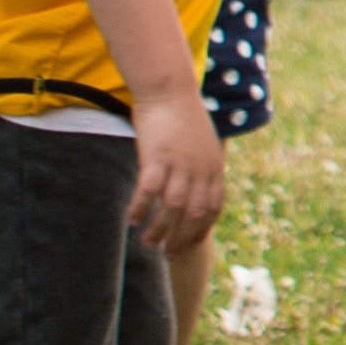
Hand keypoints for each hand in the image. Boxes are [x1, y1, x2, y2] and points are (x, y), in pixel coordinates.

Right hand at [128, 95, 226, 249]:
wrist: (170, 90)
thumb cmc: (183, 117)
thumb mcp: (203, 146)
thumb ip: (201, 168)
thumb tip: (195, 189)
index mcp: (214, 168)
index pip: (212, 209)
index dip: (200, 230)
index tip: (188, 245)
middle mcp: (201, 169)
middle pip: (194, 214)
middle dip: (181, 238)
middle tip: (167, 255)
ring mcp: (180, 163)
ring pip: (172, 208)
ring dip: (160, 230)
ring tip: (147, 244)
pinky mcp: (157, 156)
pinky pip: (148, 191)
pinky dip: (140, 208)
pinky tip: (131, 219)